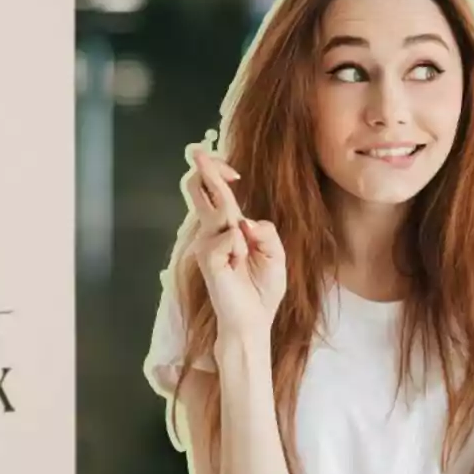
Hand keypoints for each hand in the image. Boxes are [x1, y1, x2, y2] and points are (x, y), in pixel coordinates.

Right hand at [181, 145, 286, 335]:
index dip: (217, 174)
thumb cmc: (262, 291)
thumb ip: (266, 234)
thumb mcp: (277, 257)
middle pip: (201, 191)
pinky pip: (229, 238)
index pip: (217, 193)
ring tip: (241, 261)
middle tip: (196, 150)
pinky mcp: (206, 259)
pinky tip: (236, 267)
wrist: (253, 322)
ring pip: (221, 214)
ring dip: (240, 232)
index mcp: (229, 229)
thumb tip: (246, 221)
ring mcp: (207, 245)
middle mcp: (213, 233)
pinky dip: (239, 249)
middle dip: (203, 170)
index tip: (229, 169)